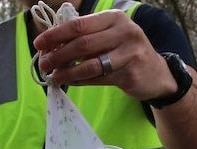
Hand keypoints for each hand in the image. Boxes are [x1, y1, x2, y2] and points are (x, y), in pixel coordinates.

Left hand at [33, 10, 176, 100]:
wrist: (156, 74)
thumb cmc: (126, 52)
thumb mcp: (111, 35)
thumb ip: (87, 36)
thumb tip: (52, 44)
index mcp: (114, 18)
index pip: (79, 24)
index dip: (56, 35)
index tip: (39, 44)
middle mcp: (124, 32)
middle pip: (82, 44)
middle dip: (58, 55)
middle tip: (43, 64)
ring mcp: (129, 54)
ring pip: (90, 64)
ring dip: (67, 72)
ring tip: (53, 77)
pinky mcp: (129, 74)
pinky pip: (98, 79)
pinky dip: (80, 81)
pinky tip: (69, 82)